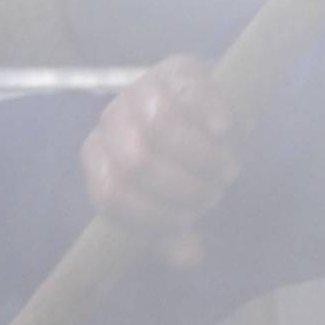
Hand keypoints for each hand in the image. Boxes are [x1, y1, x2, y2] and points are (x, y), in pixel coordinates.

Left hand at [82, 57, 239, 269]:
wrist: (205, 118)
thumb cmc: (180, 169)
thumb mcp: (172, 204)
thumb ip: (174, 233)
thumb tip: (190, 256)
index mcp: (98, 158)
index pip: (110, 194)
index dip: (151, 215)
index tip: (186, 223)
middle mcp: (111, 121)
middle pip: (137, 161)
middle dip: (182, 187)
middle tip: (214, 196)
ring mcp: (140, 90)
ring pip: (162, 125)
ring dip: (201, 157)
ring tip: (226, 171)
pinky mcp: (176, 68)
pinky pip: (189, 90)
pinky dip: (209, 113)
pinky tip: (225, 131)